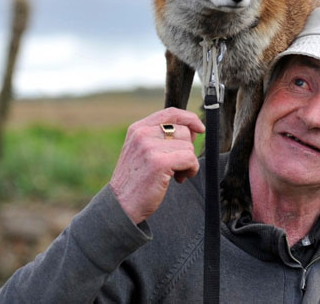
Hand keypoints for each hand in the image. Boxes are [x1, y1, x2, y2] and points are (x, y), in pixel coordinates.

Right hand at [110, 108, 204, 224]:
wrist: (120, 207)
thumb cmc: (135, 181)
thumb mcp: (141, 151)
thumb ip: (159, 137)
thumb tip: (191, 130)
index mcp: (138, 128)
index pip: (170, 112)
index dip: (189, 118)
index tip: (199, 128)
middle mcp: (143, 134)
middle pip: (183, 130)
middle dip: (187, 148)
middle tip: (179, 165)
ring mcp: (150, 147)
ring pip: (188, 145)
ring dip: (188, 162)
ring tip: (176, 174)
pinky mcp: (159, 162)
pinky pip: (189, 158)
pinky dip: (191, 169)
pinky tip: (180, 179)